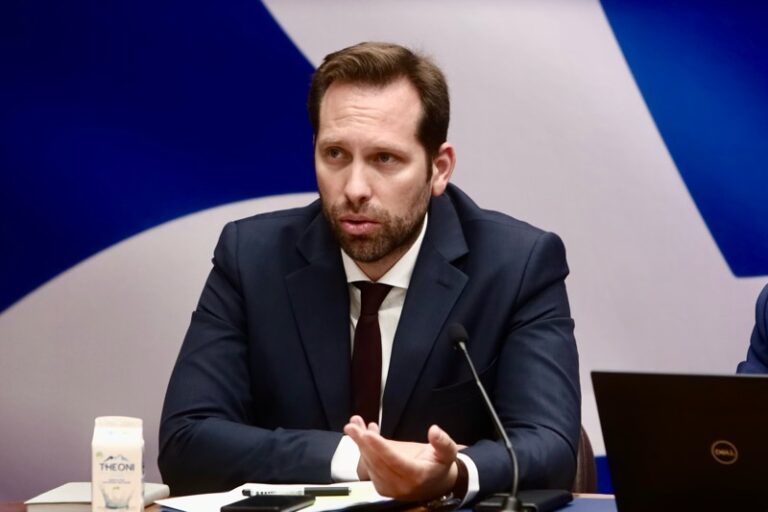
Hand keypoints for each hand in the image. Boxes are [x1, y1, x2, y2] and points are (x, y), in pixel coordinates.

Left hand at [344, 415, 458, 501]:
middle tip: (352, 426)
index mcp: (416, 476)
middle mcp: (400, 485)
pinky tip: (362, 434)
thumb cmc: (440, 466)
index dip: (380, 447)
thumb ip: (443, 442)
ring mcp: (389, 487)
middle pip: (377, 462)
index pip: (394, 461)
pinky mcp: (381, 485)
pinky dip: (363, 449)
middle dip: (362, 442)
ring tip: (354, 425)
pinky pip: (369, 466)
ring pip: (370, 463)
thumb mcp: (448, 453)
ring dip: (360, 444)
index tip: (367, 435)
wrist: (436, 485)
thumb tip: (434, 430)